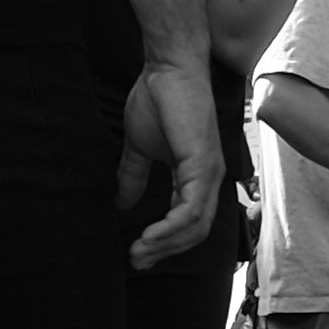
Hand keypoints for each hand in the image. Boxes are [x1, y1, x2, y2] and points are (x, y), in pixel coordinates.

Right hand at [126, 50, 223, 270]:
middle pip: (194, 233)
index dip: (165, 243)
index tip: (139, 255)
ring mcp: (209, 174)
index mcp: (196, 177)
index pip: (188, 222)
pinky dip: (171, 228)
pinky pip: (190, 210)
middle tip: (137, 261)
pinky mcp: (202, 165)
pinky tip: (150, 236)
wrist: (167, 68)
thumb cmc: (157, 99)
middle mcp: (209, 179)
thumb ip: (133, 175)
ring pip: (194, 227)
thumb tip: (120, 203)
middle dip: (165, 251)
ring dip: (165, 245)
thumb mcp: (139, 146)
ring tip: (139, 252)